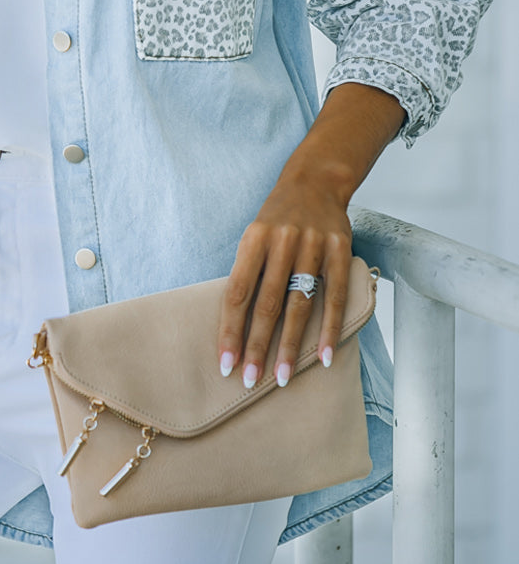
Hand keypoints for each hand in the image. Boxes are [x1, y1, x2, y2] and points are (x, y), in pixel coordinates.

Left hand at [217, 165, 352, 390]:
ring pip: (300, 304)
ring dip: (291, 345)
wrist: (315, 182)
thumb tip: (234, 325)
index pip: (237, 292)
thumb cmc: (277, 219)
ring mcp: (313, 245)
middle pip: (267, 303)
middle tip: (250, 381)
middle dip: (257, 346)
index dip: (230, 330)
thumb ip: (248, 274)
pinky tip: (324, 356)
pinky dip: (330, 329)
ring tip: (283, 377)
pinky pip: (335, 296)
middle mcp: (282, 241)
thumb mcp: (254, 237)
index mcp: (253, 239)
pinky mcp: (340, 250)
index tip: (224, 363)